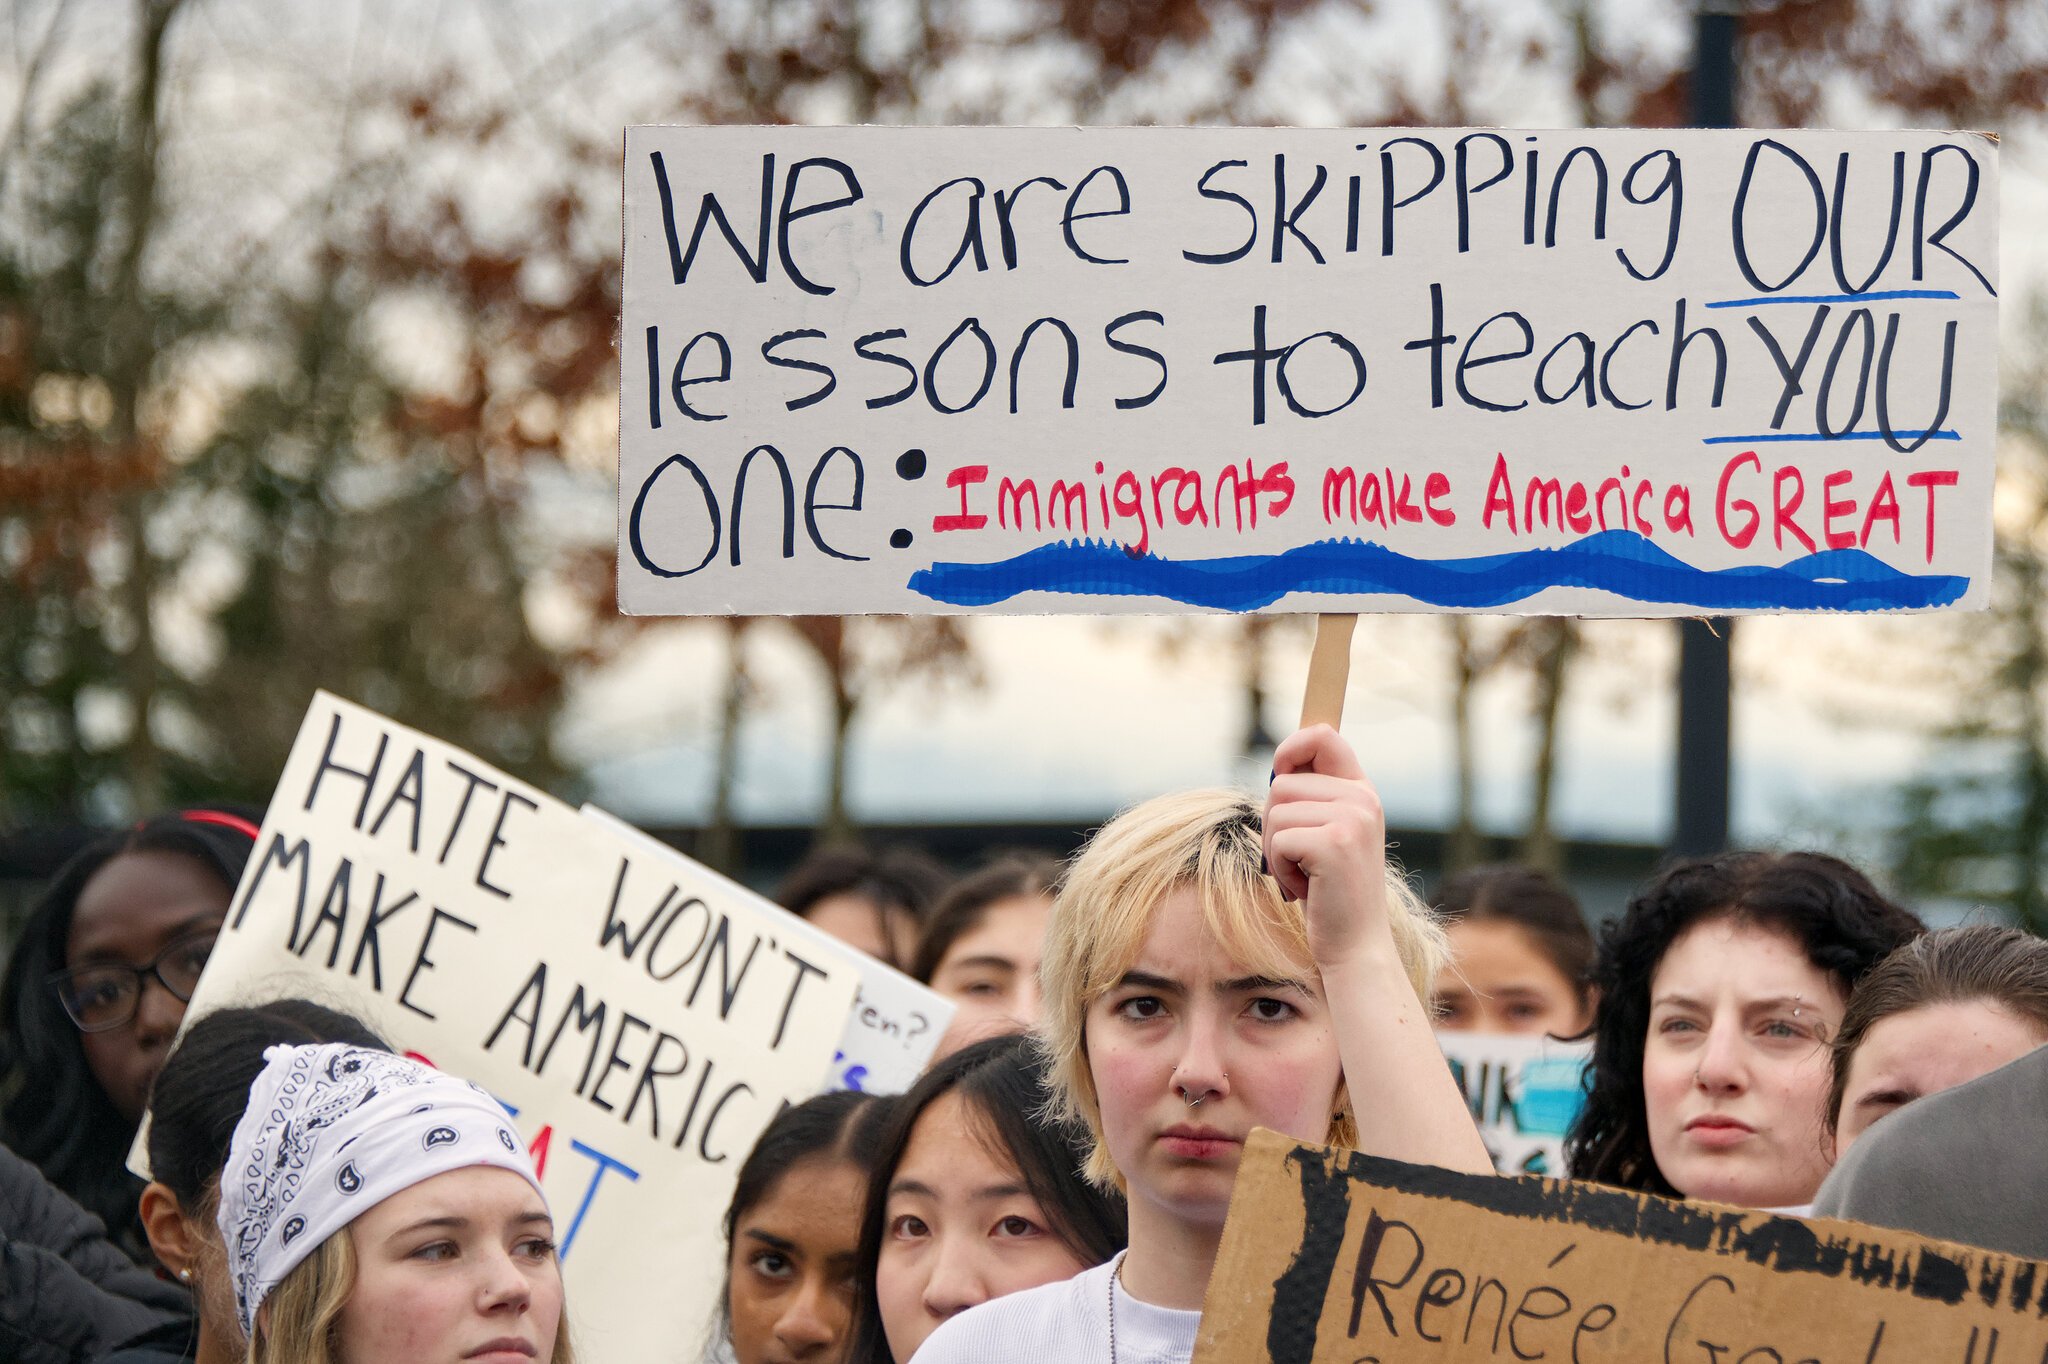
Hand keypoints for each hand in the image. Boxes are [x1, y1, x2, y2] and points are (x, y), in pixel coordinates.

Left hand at [1262, 725, 1390, 971]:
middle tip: (1300, 859)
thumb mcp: (1328, 835)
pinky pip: (1277, 839)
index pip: (1323, 736)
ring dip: (1276, 850)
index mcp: (1363, 792)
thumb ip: (1313, 799)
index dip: (1290, 747)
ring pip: (1275, 811)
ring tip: (1305, 874)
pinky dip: (1280, 868)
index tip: (1280, 771)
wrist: (1356, 946)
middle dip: (1274, 823)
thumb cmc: (1331, 893)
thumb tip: (1278, 768)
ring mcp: (1352, 820)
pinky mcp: (1334, 844)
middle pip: (1282, 782)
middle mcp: (1363, 799)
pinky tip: (1306, 888)